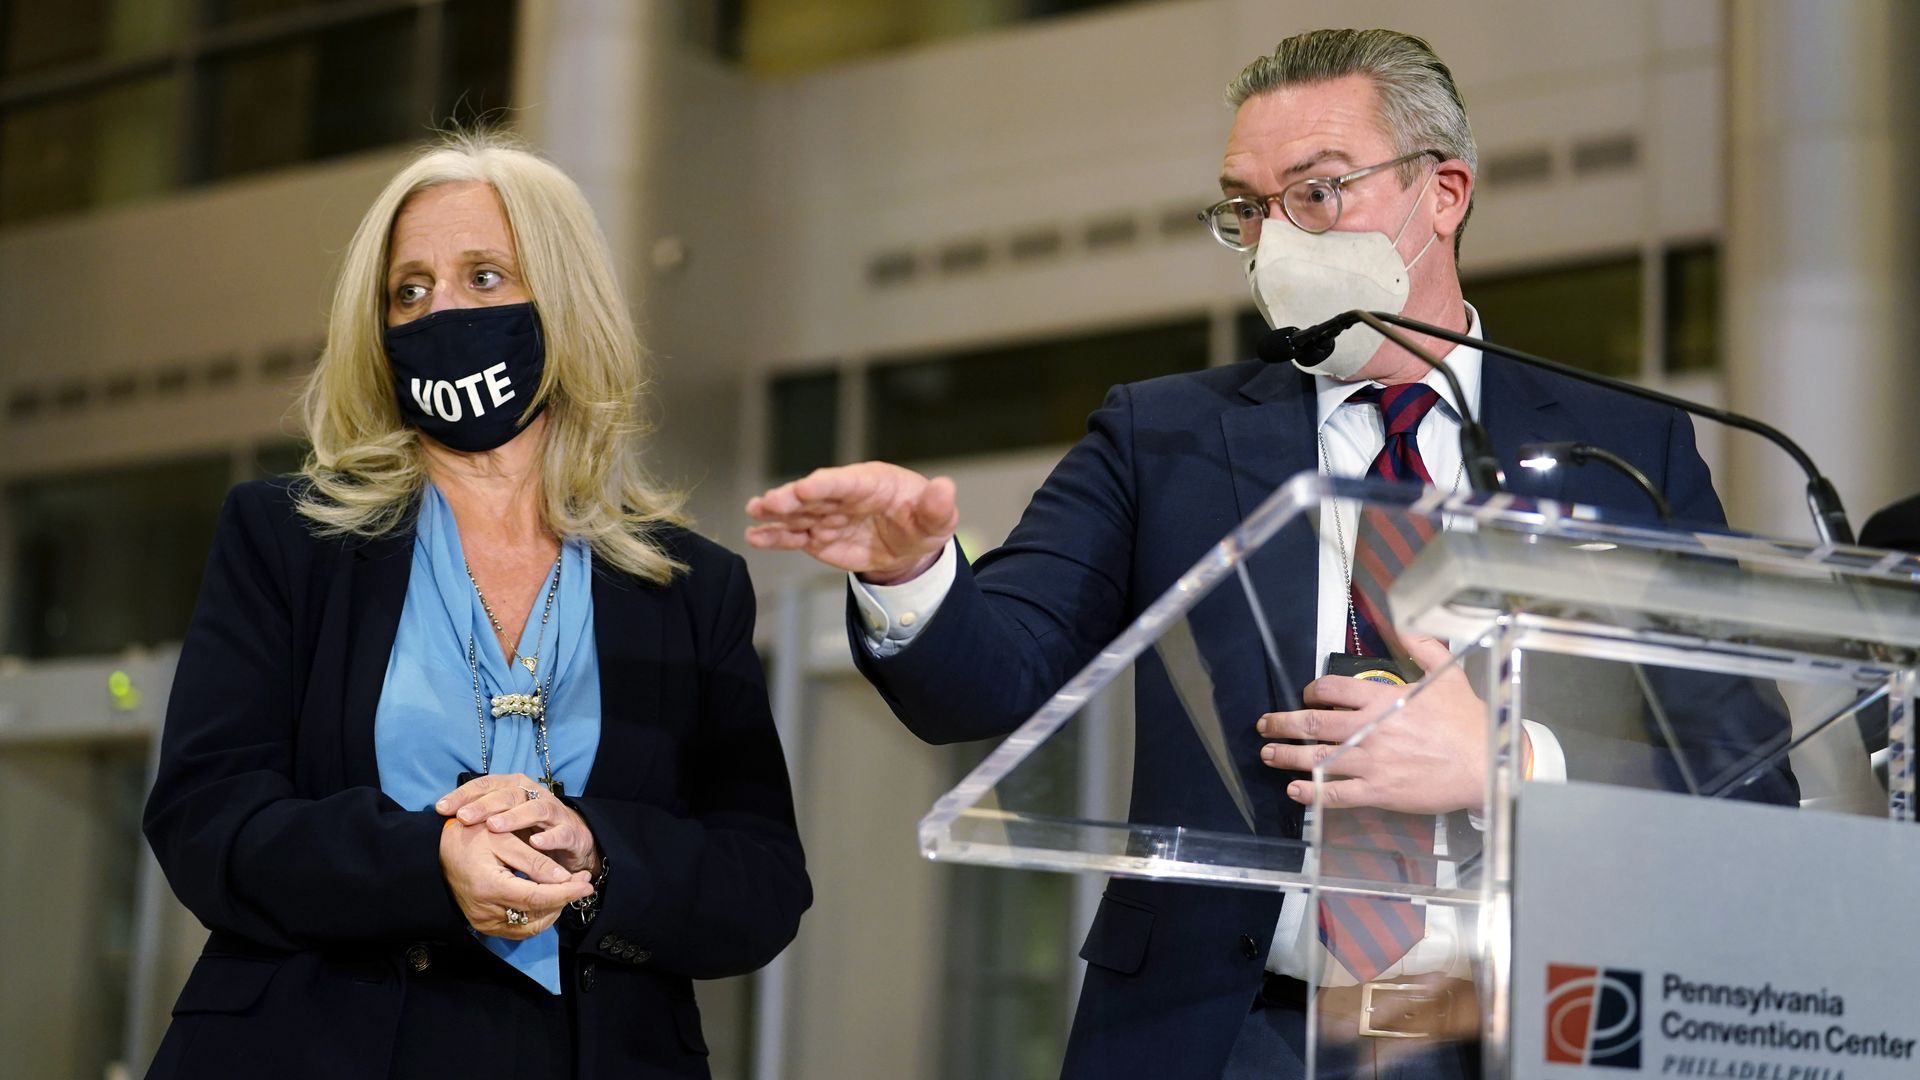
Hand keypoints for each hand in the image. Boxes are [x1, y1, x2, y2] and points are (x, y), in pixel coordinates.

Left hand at [437, 773, 600, 874]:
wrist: (573, 840)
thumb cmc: (531, 829)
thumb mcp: (504, 819)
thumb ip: (480, 815)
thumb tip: (442, 815)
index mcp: (514, 788)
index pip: (486, 785)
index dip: (463, 795)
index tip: (441, 808)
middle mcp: (534, 795)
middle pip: (508, 794)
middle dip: (484, 805)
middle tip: (464, 817)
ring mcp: (554, 812)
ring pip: (535, 809)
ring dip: (514, 817)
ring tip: (494, 826)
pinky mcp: (571, 832)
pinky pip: (561, 832)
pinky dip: (550, 837)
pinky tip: (536, 843)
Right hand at [438, 816, 592, 939]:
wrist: (434, 853)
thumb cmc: (468, 838)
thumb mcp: (502, 839)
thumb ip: (534, 861)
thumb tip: (564, 879)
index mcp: (489, 887)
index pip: (537, 898)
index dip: (566, 893)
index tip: (586, 884)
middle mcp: (485, 911)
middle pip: (536, 917)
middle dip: (563, 900)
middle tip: (581, 881)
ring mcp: (482, 922)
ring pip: (529, 927)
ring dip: (552, 910)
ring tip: (568, 888)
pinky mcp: (482, 925)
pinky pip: (517, 929)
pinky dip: (536, 916)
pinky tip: (547, 898)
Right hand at [744, 462, 957, 583]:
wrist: (909, 547)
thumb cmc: (922, 522)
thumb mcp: (937, 519)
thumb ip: (937, 506)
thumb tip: (946, 488)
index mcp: (871, 483)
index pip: (845, 481)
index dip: (825, 484)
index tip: (807, 487)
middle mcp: (843, 496)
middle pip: (814, 495)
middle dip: (792, 498)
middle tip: (771, 502)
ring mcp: (828, 516)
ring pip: (798, 513)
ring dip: (776, 514)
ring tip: (755, 514)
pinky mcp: (818, 538)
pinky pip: (794, 536)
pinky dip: (775, 537)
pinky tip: (755, 536)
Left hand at [1255, 635, 1522, 813]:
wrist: (1488, 764)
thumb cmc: (1469, 721)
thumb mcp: (1447, 674)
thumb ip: (1421, 647)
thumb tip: (1402, 623)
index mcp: (1383, 699)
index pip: (1331, 689)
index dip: (1312, 691)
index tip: (1306, 697)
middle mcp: (1369, 729)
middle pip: (1312, 723)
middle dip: (1282, 724)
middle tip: (1265, 725)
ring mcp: (1371, 761)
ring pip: (1317, 758)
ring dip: (1287, 757)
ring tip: (1268, 755)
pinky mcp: (1379, 791)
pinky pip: (1336, 793)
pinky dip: (1312, 793)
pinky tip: (1296, 791)